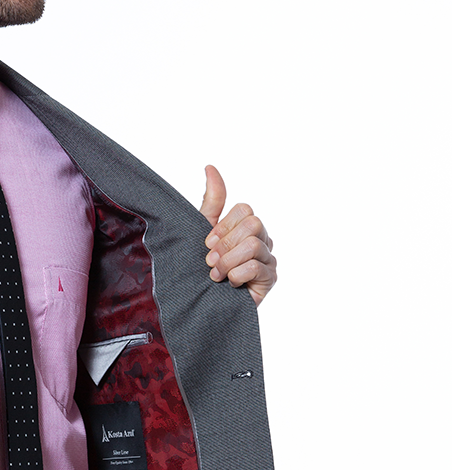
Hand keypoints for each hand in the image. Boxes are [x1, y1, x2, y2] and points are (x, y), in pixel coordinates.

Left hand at [199, 164, 276, 305]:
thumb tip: (210, 167)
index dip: (223, 226)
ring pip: (253, 245)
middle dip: (225, 244)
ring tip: (216, 276)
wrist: (199, 303)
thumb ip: (212, 200)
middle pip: (253, 224)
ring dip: (227, 262)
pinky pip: (257, 267)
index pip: (245, 210)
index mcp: (247, 226)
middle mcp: (262, 240)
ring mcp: (269, 259)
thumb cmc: (201, 267)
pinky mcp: (270, 280)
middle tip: (210, 261)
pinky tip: (230, 285)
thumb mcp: (202, 229)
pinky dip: (237, 276)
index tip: (207, 244)